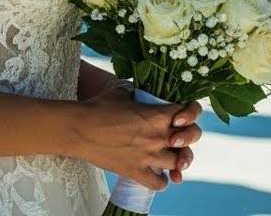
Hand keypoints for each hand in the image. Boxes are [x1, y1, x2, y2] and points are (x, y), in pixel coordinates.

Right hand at [71, 82, 202, 190]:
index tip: (180, 118)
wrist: (78, 128)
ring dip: (176, 162)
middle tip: (177, 141)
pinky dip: (161, 182)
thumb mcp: (122, 90)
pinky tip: (157, 176)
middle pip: (191, 138)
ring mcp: (148, 155)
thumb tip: (138, 87)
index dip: (189, 114)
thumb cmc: (98, 106)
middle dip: (188, 139)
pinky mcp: (135, 171)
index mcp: (158, 113)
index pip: (190, 112)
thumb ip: (137, 91)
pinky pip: (158, 183)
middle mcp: (158, 135)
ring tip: (170, 161)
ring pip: (177, 162)